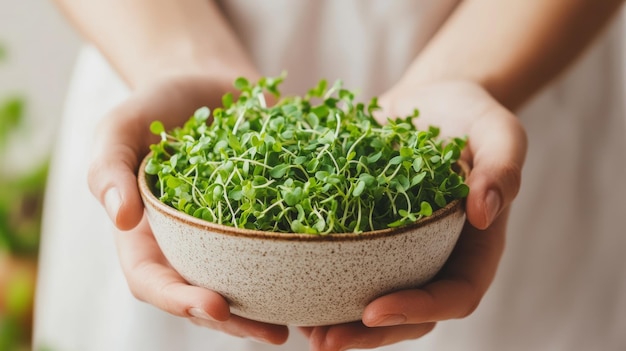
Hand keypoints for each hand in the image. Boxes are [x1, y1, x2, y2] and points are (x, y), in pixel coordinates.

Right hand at [87, 74, 288, 343]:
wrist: (206, 83)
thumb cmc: (155, 106)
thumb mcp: (120, 128)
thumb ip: (109, 168)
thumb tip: (119, 218)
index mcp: (149, 236)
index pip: (155, 282)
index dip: (180, 302)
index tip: (214, 305)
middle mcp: (192, 245)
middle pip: (208, 296)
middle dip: (238, 321)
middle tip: (271, 332)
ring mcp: (232, 234)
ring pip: (250, 283)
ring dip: (275, 307)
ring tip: (308, 324)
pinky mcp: (268, 217)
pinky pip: (284, 246)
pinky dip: (305, 266)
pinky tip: (333, 282)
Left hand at [301, 80, 526, 350]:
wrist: (431, 100)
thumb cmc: (470, 114)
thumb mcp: (498, 130)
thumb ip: (502, 167)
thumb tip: (483, 211)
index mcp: (474, 247)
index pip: (455, 295)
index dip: (417, 310)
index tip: (373, 310)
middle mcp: (436, 256)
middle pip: (408, 312)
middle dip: (368, 334)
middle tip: (324, 341)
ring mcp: (400, 248)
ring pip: (373, 296)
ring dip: (339, 319)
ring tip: (301, 330)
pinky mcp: (369, 232)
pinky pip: (347, 262)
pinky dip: (320, 279)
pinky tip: (287, 284)